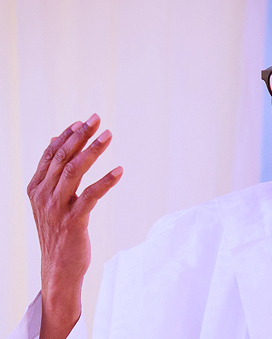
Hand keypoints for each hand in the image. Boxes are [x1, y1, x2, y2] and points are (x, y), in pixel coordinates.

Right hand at [26, 114, 121, 338]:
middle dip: (80, 136)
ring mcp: (57, 209)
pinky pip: (90, 196)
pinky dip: (105, 181)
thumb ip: (53, 175)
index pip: (50, 155)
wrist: (58, 269)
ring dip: (92, 151)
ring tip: (108, 136)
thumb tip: (56, 142)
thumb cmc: (59, 232)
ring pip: (74, 172)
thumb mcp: (50, 202)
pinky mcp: (74, 222)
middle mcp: (43, 196)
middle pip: (62, 158)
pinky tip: (119, 170)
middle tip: (98, 119)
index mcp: (36, 189)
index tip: (83, 121)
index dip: (67, 136)